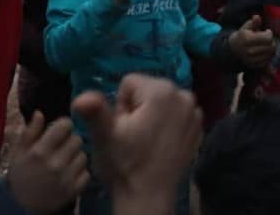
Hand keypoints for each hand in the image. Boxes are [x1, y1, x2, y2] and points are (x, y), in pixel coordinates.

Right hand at [6, 111, 89, 214]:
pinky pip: (87, 172)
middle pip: (77, 138)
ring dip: (76, 156)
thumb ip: (30, 132)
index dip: (64, 125)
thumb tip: (40, 113)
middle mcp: (54, 163)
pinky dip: (80, 172)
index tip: (60, 131)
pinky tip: (70, 174)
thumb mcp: (19, 153)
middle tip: (62, 148)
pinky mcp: (74, 190)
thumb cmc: (21, 176)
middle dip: (70, 140)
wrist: (22, 208)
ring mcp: (66, 178)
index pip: (65, 125)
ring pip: (84, 154)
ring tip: (65, 161)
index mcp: (39, 151)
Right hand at [72, 75, 201, 214]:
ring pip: (162, 101)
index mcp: (160, 91)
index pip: (129, 83)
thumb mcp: (104, 136)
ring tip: (147, 140)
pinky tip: (161, 144)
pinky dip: (169, 124)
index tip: (124, 127)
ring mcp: (194, 111)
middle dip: (137, 109)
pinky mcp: (199, 126)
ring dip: (153, 115)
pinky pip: (177, 113)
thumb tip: (80, 98)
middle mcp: (183, 94)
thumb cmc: (126, 164)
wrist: (149, 196)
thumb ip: (94, 111)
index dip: (121, 105)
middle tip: (134, 135)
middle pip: (147, 90)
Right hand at [228, 15, 274, 68]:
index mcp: (247, 39)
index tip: (267, 31)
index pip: (268, 38)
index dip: (269, 33)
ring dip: (270, 49)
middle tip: (267, 39)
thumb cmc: (243, 35)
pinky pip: (267, 61)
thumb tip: (257, 17)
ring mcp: (251, 59)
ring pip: (270, 55)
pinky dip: (267, 56)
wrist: (233, 49)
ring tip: (265, 44)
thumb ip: (253, 22)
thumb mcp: (246, 27)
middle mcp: (249, 51)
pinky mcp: (253, 65)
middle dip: (271, 41)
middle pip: (271, 47)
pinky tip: (264, 51)